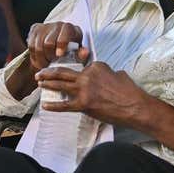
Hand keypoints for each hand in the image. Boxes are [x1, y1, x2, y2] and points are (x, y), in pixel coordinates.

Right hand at [26, 22, 89, 74]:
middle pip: (48, 43)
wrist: (58, 45)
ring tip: (46, 64)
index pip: (64, 34)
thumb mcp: (77, 54)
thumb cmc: (71, 51)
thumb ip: (81, 54)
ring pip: (38, 46)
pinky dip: (34, 56)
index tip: (59, 55)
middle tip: (52, 63)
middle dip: (49, 56)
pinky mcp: (35, 29)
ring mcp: (45, 26)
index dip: (61, 45)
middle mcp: (58, 24)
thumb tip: (85, 53)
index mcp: (71, 29)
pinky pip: (30, 45)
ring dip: (41, 59)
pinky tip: (40, 60)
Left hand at [36, 62, 151, 126]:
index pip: (82, 67)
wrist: (135, 106)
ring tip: (39, 83)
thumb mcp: (118, 74)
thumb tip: (104, 77)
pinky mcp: (84, 104)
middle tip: (40, 72)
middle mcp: (87, 75)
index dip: (78, 73)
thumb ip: (106, 73)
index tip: (72, 76)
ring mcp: (84, 90)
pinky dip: (54, 105)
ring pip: (61, 85)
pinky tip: (45, 105)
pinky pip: (65, 105)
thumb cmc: (130, 91)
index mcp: (96, 66)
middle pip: (64, 72)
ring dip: (48, 84)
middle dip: (49, 72)